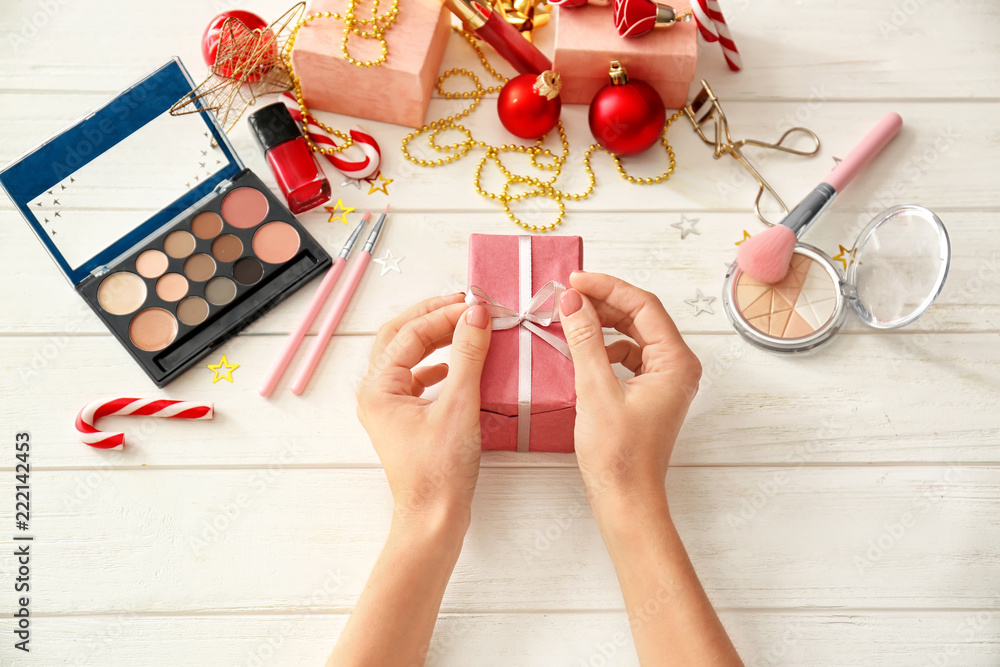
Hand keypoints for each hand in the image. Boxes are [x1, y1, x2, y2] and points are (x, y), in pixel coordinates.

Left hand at [356, 293, 492, 525]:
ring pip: (408, 356)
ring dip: (436, 338)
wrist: (434, 519)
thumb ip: (467, 355)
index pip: (410, 332)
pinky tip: (457, 365)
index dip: (443, 313)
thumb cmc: (439, 472)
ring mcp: (389, 408)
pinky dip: (437, 364)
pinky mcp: (406, 420)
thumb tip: (476, 315)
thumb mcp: (459, 406)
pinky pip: (417, 379)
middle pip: (400, 337)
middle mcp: (377, 394)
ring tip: (466, 328)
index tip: (476, 305)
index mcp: (378, 387)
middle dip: (432, 317)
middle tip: (466, 306)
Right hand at [558, 272, 701, 505]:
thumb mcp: (595, 390)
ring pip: (632, 335)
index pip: (643, 305)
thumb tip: (573, 302)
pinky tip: (582, 351)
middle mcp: (676, 368)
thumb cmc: (618, 456)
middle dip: (603, 303)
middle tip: (567, 295)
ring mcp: (664, 381)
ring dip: (602, 324)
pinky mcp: (648, 394)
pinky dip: (604, 348)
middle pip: (640, 316)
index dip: (607, 287)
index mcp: (676, 362)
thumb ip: (585, 340)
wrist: (625, 501)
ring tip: (570, 319)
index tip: (575, 281)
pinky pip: (627, 356)